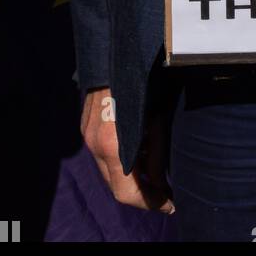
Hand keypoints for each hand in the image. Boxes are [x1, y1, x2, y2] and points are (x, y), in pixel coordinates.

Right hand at [82, 88, 174, 212]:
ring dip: (131, 175)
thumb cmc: (144, 82)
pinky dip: (121, 159)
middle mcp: (94, 144)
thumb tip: (160, 185)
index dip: (149, 203)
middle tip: (166, 192)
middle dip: (141, 192)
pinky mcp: (85, 126)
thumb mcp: (158, 120)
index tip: (170, 204)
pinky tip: (140, 148)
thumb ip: (157, 155)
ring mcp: (87, 135)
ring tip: (156, 169)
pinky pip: (103, 152)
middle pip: (115, 185)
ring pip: (109, 170)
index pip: (126, 193)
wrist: (116, 50)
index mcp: (112, 146)